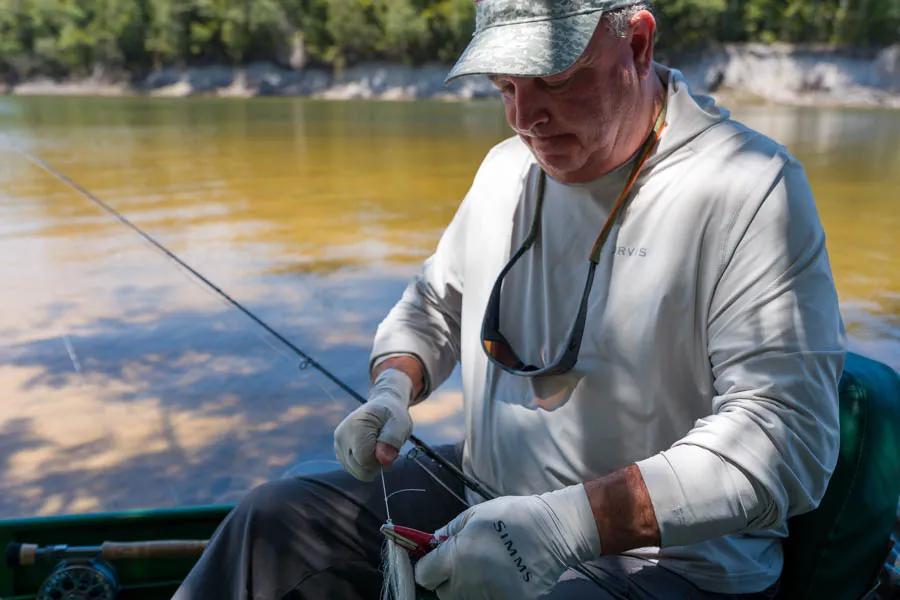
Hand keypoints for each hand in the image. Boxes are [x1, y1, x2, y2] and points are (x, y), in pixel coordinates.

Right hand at [333, 369, 412, 480]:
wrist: (381, 406)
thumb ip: (393, 439)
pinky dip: (365, 464)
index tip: (389, 447)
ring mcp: (338, 443)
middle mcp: (341, 435)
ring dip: (371, 464)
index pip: (365, 460)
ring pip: (356, 471)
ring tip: (378, 447)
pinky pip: (353, 469)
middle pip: (359, 469)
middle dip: (377, 464)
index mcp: (356, 426)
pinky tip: (370, 449)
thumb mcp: (400, 423)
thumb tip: (384, 459)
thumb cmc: (392, 415)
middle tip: (386, 447)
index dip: (381, 460)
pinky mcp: (338, 450)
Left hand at [415, 485, 600, 598]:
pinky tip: (503, 578)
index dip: (428, 567)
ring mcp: (489, 596)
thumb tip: (433, 543)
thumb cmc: (512, 516)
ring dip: (469, 589)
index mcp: (456, 556)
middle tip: (464, 565)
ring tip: (486, 571)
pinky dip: (492, 593)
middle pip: (443, 593)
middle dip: (448, 580)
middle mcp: (468, 582)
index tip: (437, 561)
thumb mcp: (475, 514)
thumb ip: (450, 530)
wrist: (553, 532)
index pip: (424, 575)